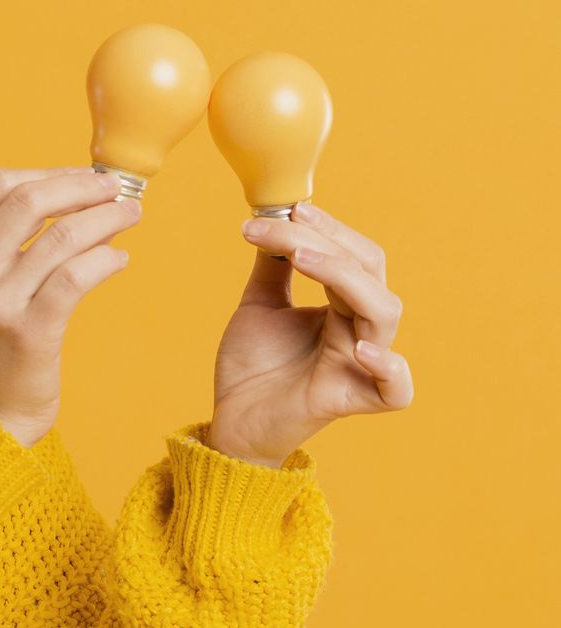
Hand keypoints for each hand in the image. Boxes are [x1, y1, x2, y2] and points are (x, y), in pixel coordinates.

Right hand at [0, 168, 139, 446]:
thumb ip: (12, 244)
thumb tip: (80, 196)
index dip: (48, 172)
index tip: (84, 176)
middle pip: (28, 200)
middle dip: (81, 187)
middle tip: (116, 189)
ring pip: (61, 236)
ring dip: (105, 218)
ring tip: (130, 216)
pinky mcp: (28, 332)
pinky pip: (76, 278)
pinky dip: (105, 260)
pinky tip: (119, 261)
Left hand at [208, 202, 412, 467]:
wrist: (232, 419)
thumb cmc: (253, 366)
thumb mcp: (259, 305)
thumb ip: (274, 266)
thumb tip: (274, 215)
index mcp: (342, 306)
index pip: (354, 256)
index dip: (330, 229)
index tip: (291, 208)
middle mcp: (359, 331)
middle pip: (370, 274)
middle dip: (331, 242)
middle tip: (288, 225)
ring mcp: (360, 366)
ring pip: (383, 313)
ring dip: (344, 277)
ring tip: (303, 258)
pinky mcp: (352, 400)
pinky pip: (396, 389)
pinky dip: (388, 367)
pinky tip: (359, 349)